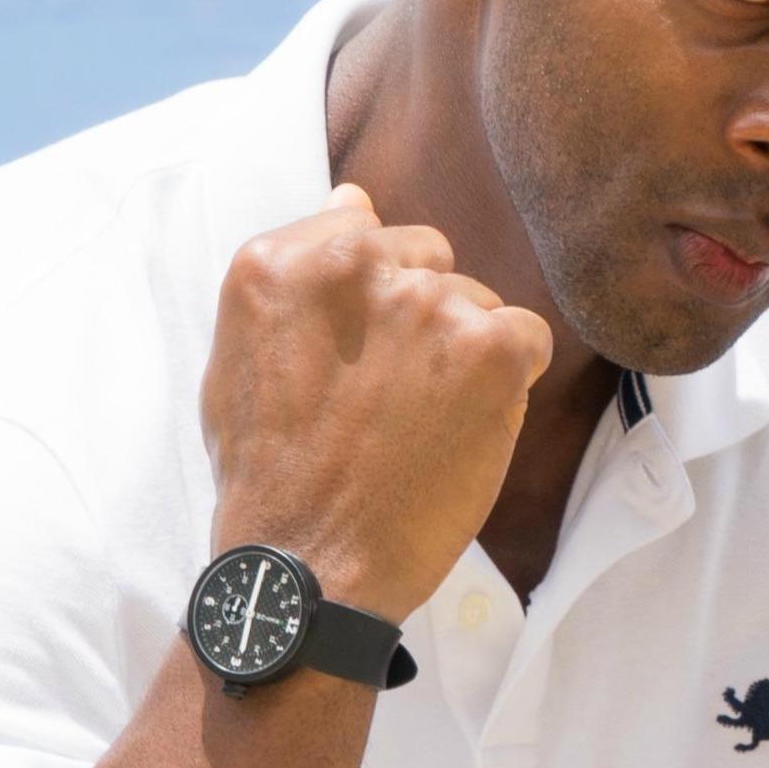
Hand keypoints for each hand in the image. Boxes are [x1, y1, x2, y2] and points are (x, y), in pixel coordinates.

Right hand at [199, 184, 553, 620]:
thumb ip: (298, 273)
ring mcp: (424, 300)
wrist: (309, 566)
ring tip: (418, 426)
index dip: (370, 300)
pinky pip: (526, 337)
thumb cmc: (270, 473)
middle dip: (421, 317)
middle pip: (428, 259)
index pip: (363, 230)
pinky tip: (464, 430)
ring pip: (475, 302)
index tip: (358, 356)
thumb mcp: (242, 359)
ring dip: (462, 355)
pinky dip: (509, 383)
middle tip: (390, 398)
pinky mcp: (488, 344)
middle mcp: (353, 264)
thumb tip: (353, 201)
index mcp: (279, 261)